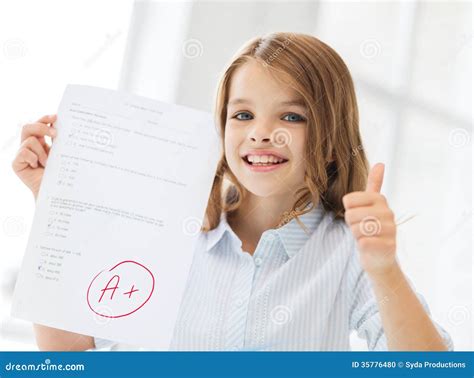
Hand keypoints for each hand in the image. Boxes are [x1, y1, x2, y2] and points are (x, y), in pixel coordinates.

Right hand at [12, 114, 56, 198]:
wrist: (53, 191)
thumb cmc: (59, 173)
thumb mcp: (59, 153)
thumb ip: (57, 141)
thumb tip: (61, 125)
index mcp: (40, 142)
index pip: (38, 125)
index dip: (45, 118)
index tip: (56, 116)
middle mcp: (29, 146)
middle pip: (28, 127)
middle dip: (41, 127)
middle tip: (55, 134)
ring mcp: (21, 154)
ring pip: (29, 141)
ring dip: (42, 152)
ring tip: (47, 163)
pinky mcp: (16, 163)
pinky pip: (24, 152)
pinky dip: (33, 158)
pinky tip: (37, 167)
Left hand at [342, 163, 396, 277]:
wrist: (379, 257)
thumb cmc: (370, 229)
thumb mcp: (370, 205)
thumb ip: (374, 184)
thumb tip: (381, 163)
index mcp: (380, 200)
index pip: (348, 200)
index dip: (348, 211)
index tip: (358, 215)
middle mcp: (388, 212)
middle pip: (350, 215)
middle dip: (352, 225)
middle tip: (362, 229)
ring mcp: (390, 229)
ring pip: (356, 228)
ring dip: (357, 236)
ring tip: (367, 237)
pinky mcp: (388, 246)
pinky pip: (363, 242)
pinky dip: (362, 245)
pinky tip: (370, 246)